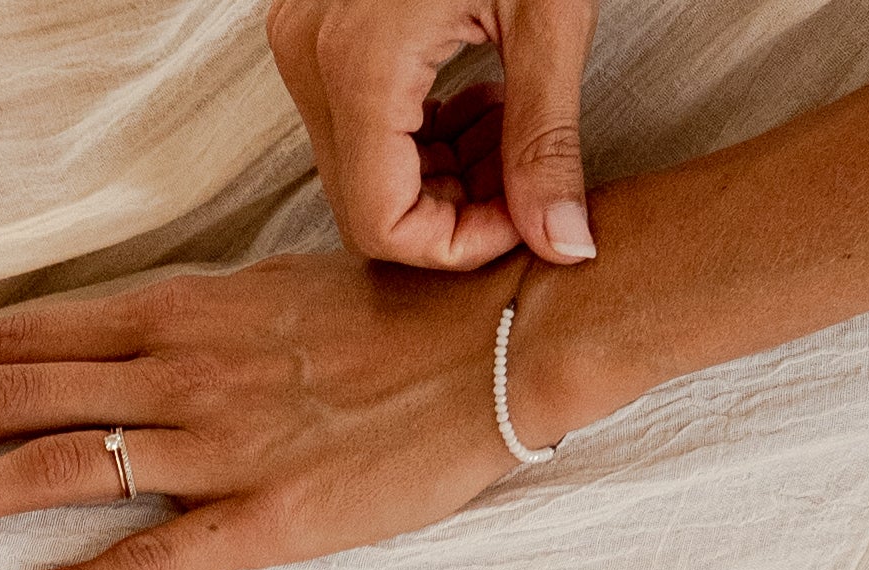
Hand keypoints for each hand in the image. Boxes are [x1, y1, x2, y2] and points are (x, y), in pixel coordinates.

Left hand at [0, 251, 576, 569]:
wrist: (512, 340)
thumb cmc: (408, 324)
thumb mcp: (286, 303)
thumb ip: (206, 332)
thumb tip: (148, 357)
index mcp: (188, 313)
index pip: (36, 334)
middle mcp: (185, 370)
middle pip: (16, 393)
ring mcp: (221, 444)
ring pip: (56, 463)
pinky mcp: (267, 518)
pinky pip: (150, 559)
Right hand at [265, 0, 597, 272]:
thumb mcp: (548, 16)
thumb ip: (548, 140)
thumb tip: (563, 244)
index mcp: (357, 63)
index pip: (381, 224)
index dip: (455, 247)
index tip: (520, 220)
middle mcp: (311, 58)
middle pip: (365, 203)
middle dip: (451, 214)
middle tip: (524, 183)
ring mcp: (306, 41)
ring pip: (359, 169)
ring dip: (439, 178)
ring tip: (509, 136)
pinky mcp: (317, 27)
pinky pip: (355, 122)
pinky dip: (419, 137)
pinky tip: (475, 104)